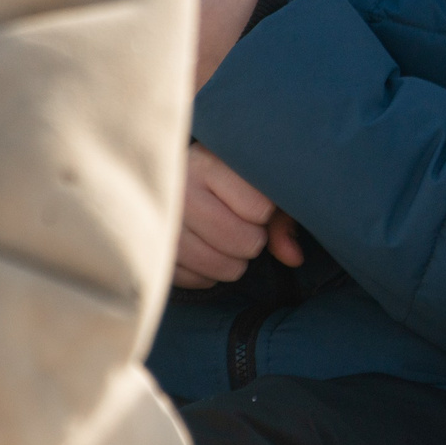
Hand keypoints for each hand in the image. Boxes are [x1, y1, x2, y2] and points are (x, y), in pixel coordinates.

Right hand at [174, 141, 302, 288]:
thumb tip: (294, 258)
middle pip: (243, 241)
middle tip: (241, 227)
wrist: (160, 179)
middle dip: (252, 240)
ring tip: (224, 241)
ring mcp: (161, 225)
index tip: (254, 205)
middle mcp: (179, 192)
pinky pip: (197, 280)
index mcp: (207, 163)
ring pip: (222, 266)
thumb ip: (281, 217)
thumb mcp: (252, 183)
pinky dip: (207, 275)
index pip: (260, 209)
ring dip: (233, 262)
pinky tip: (203, 252)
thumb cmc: (220, 182)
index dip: (264, 214)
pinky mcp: (151, 253)